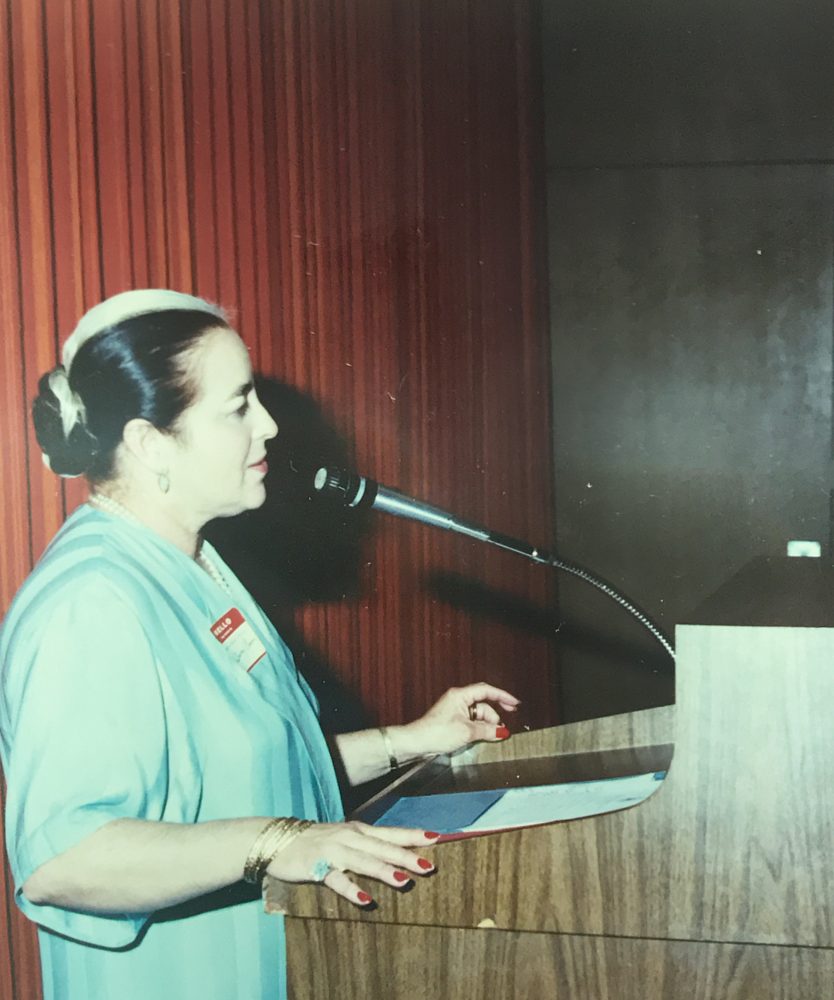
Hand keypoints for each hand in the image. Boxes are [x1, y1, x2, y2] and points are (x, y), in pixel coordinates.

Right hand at [265, 820, 438, 905]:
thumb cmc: (315, 840)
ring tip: (404, 880)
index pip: (391, 832)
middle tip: (430, 865)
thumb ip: (367, 845)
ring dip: (383, 869)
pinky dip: (351, 889)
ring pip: (363, 860)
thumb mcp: (344, 838)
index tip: (438, 838)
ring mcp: (333, 850)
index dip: (414, 835)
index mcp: (357, 830)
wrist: (276, 838)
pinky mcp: (317, 866)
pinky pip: (337, 879)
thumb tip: (395, 854)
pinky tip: (365, 900)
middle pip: (382, 846)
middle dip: (407, 855)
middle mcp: (349, 837)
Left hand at [398, 682, 520, 758]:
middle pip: (483, 704)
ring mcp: (455, 709)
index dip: (503, 696)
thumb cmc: (436, 733)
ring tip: (491, 736)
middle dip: (494, 716)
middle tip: (504, 727)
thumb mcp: (467, 732)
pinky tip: (484, 736)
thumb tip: (502, 731)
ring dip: (486, 725)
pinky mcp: (453, 720)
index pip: (486, 691)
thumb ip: (487, 730)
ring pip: (478, 714)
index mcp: (460, 695)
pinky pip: (471, 721)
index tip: (515, 703)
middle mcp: (458, 699)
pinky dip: (479, 728)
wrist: (417, 742)